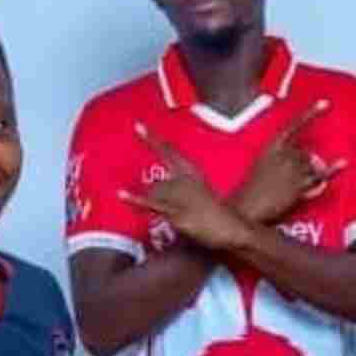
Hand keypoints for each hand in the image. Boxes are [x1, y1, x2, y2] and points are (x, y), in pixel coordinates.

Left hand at [121, 123, 252, 250]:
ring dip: (158, 207)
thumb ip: (183, 190)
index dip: (153, 139)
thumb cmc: (218, 215)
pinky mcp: (178, 211)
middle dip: (157, 197)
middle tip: (171, 204)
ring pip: (155, 193)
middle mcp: (186, 180)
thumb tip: (161, 190)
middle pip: (157, 181)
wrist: (234, 228)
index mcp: (193, 172)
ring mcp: (182, 195)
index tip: (137, 126)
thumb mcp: (202, 195)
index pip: (170, 151)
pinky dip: (135, 200)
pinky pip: (152, 204)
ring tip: (179, 217)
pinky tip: (121, 195)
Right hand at [231, 99, 345, 223]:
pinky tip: (342, 163)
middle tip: (287, 182)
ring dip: (309, 175)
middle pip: (306, 152)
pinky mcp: (299, 184)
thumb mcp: (261, 167)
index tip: (325, 103)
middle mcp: (283, 155)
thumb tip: (309, 161)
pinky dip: (333, 170)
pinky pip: (321, 176)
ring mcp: (292, 169)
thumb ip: (282, 159)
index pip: (293, 126)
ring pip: (313, 165)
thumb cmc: (250, 192)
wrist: (246, 211)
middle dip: (303, 166)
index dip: (310, 114)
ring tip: (292, 188)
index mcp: (270, 147)